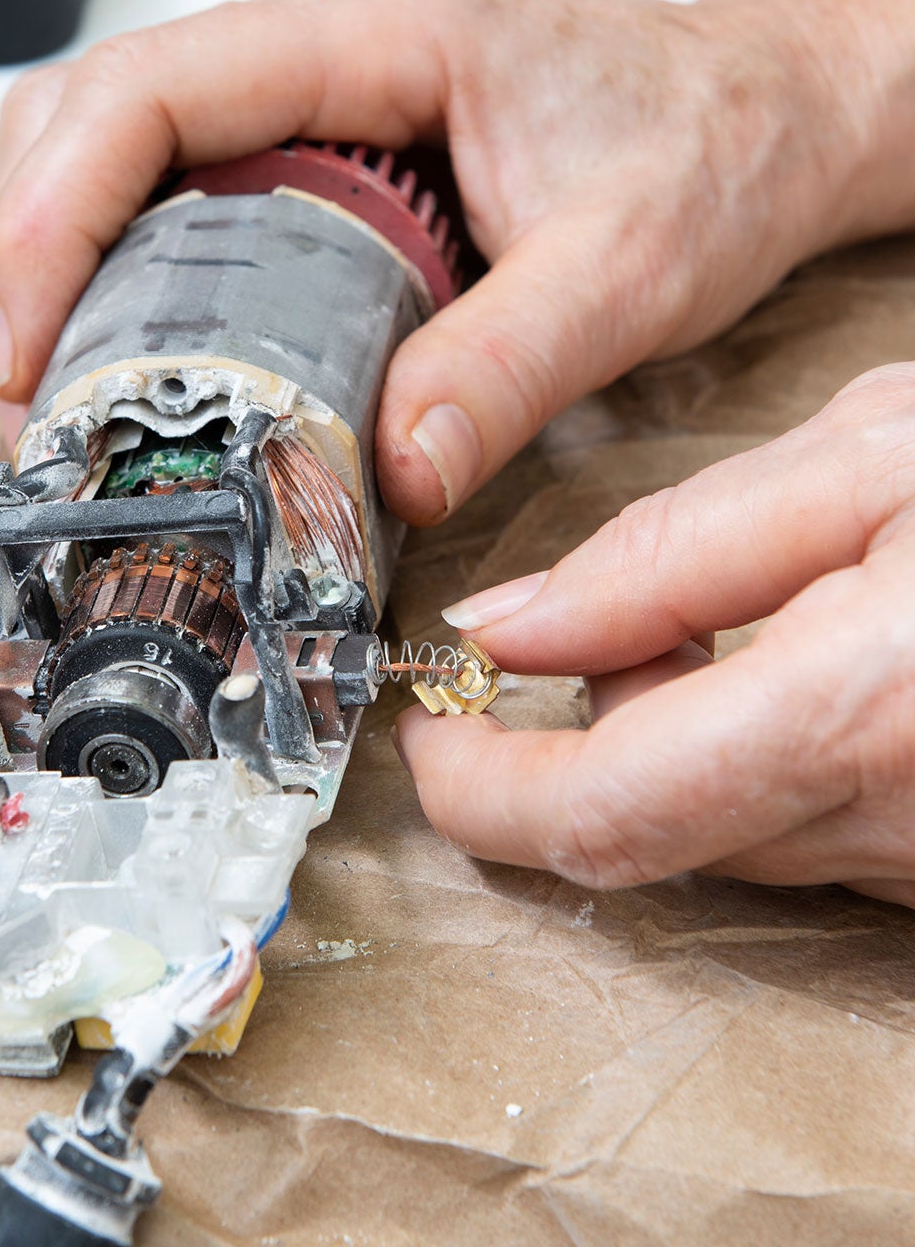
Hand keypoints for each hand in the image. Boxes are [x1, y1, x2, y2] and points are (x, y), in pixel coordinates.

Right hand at [0, 0, 914, 520]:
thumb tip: (387, 469)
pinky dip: (105, 249)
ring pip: (101, 129)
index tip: (26, 346)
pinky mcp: (303, 122)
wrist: (755, 108)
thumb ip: (509, 366)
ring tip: (54, 377)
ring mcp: (300, 72)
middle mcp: (316, 29)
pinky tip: (122, 336)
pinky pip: (158, 163)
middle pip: (85, 107)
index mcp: (375, 30)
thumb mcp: (629, 269)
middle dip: (23, 248)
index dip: (50, 217)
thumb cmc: (702, 145)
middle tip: (28, 391)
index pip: (145, 93)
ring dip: (48, 250)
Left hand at [394, 365, 914, 908]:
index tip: (429, 729)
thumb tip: (507, 625)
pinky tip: (791, 663)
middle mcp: (906, 825)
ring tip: (710, 619)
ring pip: (727, 834)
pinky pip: (811, 832)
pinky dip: (750, 757)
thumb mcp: (867, 460)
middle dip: (570, 740)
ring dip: (666, 740)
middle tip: (562, 631)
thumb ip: (667, 558)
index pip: (604, 817)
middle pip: (650, 835)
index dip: (482, 789)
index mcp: (861, 714)